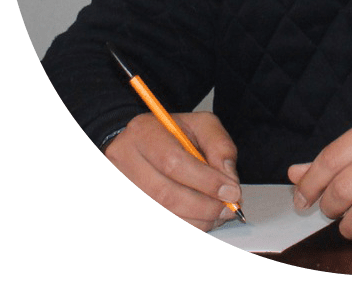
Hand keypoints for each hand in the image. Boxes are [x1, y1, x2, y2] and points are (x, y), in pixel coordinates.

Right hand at [104, 111, 241, 231]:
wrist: (143, 142)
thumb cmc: (173, 134)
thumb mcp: (202, 125)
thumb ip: (220, 147)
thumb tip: (228, 180)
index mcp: (144, 131)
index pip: (173, 162)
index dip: (205, 181)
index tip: (231, 192)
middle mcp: (123, 159)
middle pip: (164, 194)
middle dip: (203, 206)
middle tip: (228, 209)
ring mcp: (119, 185)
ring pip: (159, 214)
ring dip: (194, 221)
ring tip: (216, 216)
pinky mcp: (123, 206)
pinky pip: (155, 225)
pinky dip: (182, 226)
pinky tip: (198, 221)